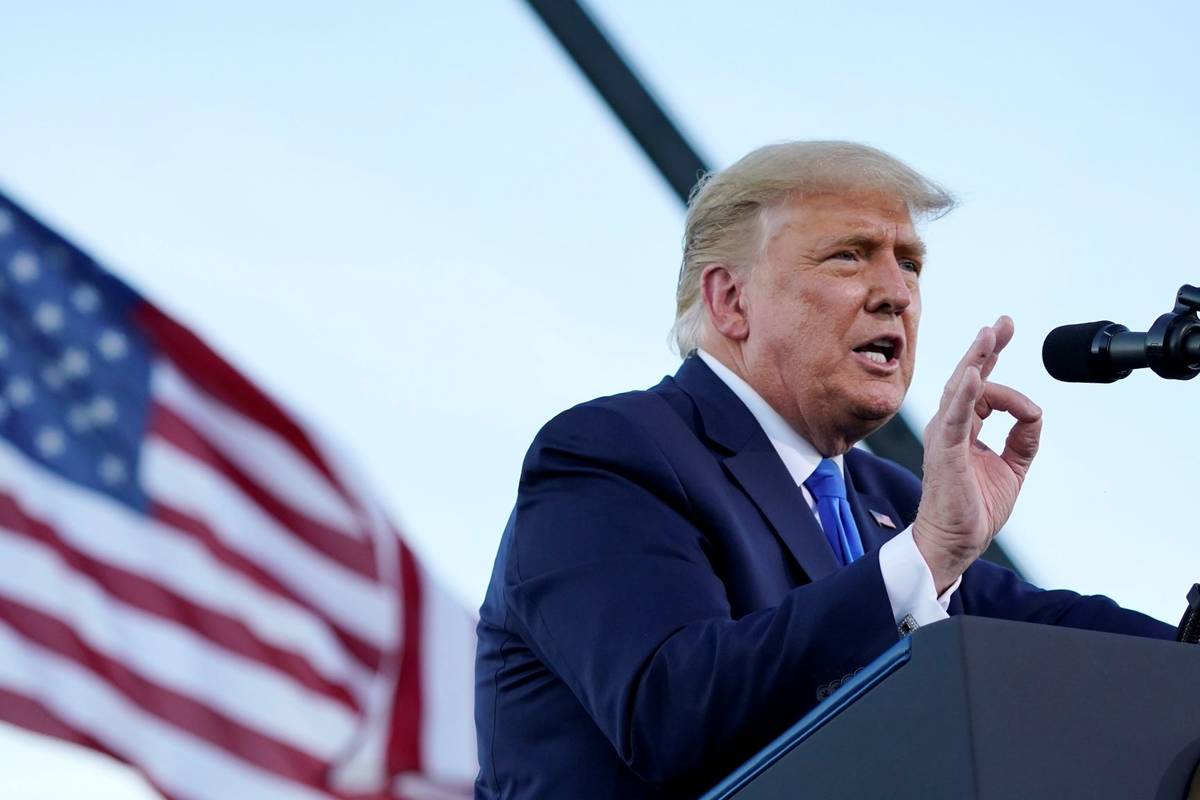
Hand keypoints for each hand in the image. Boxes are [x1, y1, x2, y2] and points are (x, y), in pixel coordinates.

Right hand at [913, 316, 1042, 592]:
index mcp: (962, 430)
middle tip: (1002, 323)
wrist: (953, 543)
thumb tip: (1035, 413)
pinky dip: (965, 396)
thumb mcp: (1011, 468)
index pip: (979, 387)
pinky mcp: (946, 453)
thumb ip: (1023, 439)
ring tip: (988, 336)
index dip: (991, 359)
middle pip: (967, 378)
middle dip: (985, 349)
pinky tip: (976, 375)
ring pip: (960, 391)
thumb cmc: (972, 509)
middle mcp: (949, 428)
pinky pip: (955, 418)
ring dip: (975, 361)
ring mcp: (945, 439)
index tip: (1006, 333)